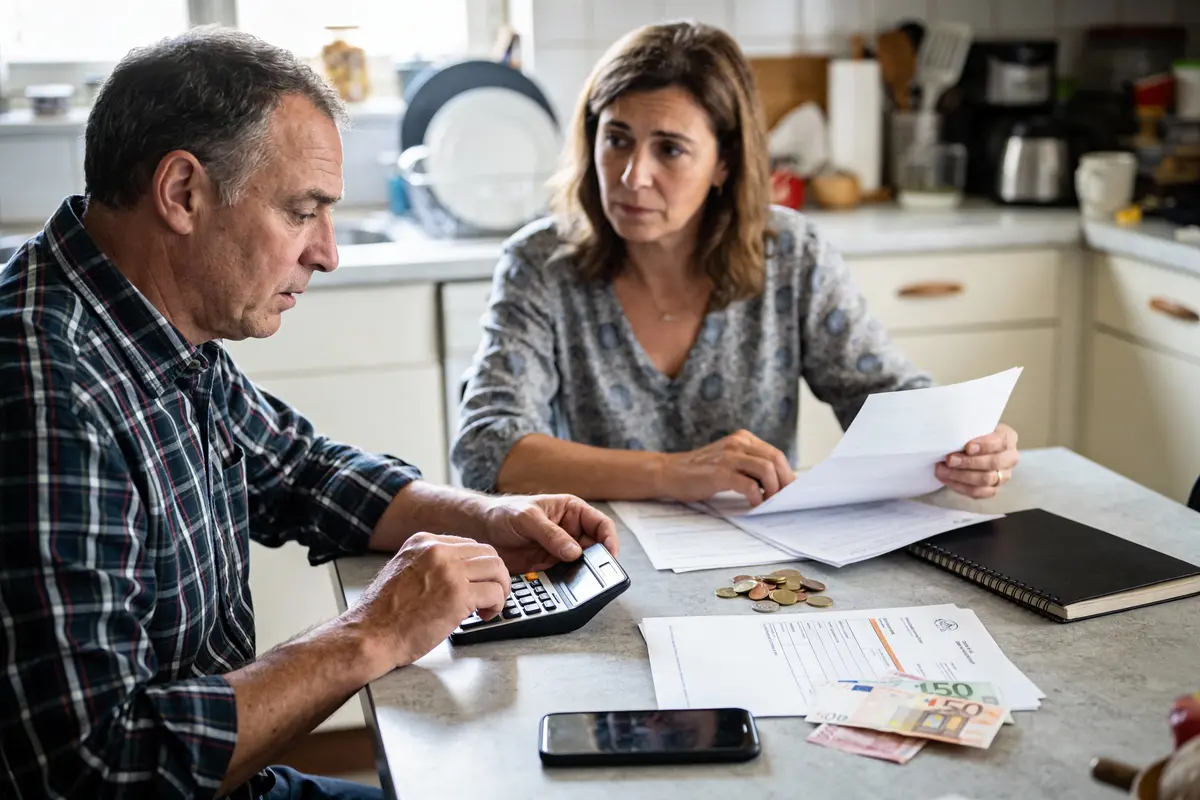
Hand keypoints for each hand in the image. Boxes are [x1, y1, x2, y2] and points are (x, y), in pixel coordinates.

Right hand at [347, 532, 509, 669]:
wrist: (369, 636)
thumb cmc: (384, 614)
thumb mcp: (404, 571)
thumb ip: (430, 566)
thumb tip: (460, 572)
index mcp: (423, 542)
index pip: (469, 545)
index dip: (480, 566)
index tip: (481, 582)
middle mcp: (437, 551)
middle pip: (488, 553)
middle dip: (495, 575)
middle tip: (493, 594)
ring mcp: (448, 571)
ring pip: (496, 569)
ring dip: (500, 589)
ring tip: (491, 606)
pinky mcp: (458, 596)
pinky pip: (494, 592)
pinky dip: (497, 605)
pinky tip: (485, 615)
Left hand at [479, 494, 619, 573]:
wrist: (480, 530)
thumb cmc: (503, 513)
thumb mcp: (527, 517)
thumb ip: (551, 534)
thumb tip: (574, 552)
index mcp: (572, 511)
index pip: (600, 524)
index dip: (609, 539)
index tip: (609, 554)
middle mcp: (570, 532)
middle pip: (595, 548)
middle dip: (597, 560)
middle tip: (595, 572)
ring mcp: (560, 551)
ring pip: (581, 565)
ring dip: (582, 573)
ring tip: (579, 580)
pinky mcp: (549, 567)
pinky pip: (565, 577)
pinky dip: (566, 582)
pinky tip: (562, 585)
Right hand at [660, 429, 795, 505]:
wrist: (669, 472)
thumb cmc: (700, 472)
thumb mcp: (728, 461)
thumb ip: (749, 466)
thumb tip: (778, 485)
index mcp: (742, 438)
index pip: (776, 454)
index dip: (788, 474)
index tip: (792, 491)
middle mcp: (737, 443)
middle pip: (776, 459)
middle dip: (786, 482)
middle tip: (786, 499)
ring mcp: (728, 456)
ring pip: (767, 469)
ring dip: (773, 489)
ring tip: (769, 502)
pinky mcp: (719, 473)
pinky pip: (749, 485)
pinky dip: (756, 497)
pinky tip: (753, 504)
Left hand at [935, 423, 1019, 498]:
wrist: (970, 447)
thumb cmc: (972, 434)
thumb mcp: (974, 426)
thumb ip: (969, 429)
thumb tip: (951, 436)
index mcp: (1008, 438)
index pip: (1001, 442)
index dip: (985, 446)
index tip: (967, 447)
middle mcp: (1010, 458)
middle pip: (994, 463)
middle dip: (969, 462)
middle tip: (949, 459)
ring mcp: (1003, 476)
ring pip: (986, 480)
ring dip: (961, 476)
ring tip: (942, 470)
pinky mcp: (993, 489)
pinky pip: (978, 492)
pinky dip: (960, 486)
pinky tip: (946, 479)